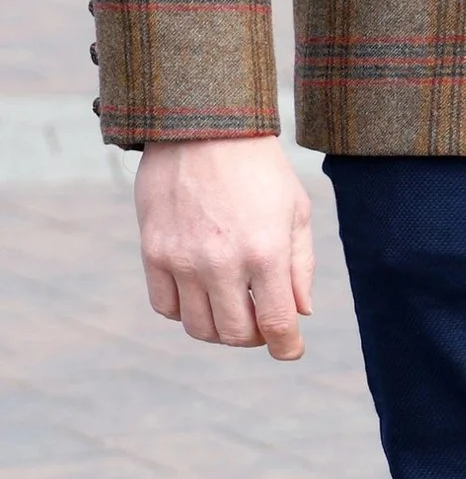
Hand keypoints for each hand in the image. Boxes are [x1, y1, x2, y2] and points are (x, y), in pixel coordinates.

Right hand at [136, 134, 314, 358]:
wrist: (203, 129)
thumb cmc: (260, 169)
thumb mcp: (296, 211)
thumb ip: (300, 266)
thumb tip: (299, 313)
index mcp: (265, 252)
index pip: (276, 324)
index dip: (287, 347)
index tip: (291, 350)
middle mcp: (221, 262)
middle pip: (235, 334)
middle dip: (255, 336)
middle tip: (262, 320)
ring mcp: (182, 260)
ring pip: (198, 328)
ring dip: (219, 328)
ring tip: (232, 307)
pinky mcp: (152, 252)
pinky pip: (165, 307)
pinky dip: (184, 311)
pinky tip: (201, 293)